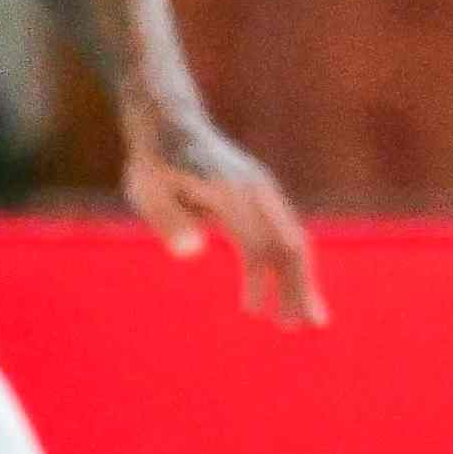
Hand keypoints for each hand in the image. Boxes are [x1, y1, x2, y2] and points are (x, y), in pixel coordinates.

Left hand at [126, 114, 326, 326]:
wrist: (170, 125)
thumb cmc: (154, 164)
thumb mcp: (148, 190)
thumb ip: (168, 219)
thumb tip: (191, 253)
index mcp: (233, 193)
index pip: (259, 243)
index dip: (263, 280)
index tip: (256, 314)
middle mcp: (258, 191)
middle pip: (290, 243)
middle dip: (300, 286)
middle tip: (304, 327)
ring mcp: (264, 192)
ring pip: (292, 240)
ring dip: (299, 281)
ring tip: (301, 320)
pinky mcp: (262, 196)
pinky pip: (283, 233)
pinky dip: (286, 266)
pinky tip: (275, 292)